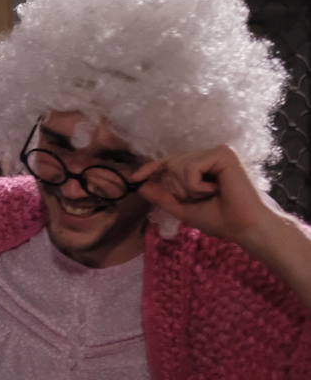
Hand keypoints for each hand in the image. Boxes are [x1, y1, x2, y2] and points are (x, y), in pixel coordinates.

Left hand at [131, 145, 280, 248]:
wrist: (244, 228)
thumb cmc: (220, 219)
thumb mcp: (183, 208)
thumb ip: (162, 196)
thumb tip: (140, 185)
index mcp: (202, 165)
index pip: (169, 162)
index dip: (151, 168)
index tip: (134, 178)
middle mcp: (209, 154)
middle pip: (170, 163)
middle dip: (177, 187)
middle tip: (201, 198)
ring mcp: (217, 152)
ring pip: (178, 165)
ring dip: (188, 188)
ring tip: (210, 194)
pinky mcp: (223, 153)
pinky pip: (190, 168)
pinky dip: (196, 185)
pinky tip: (215, 190)